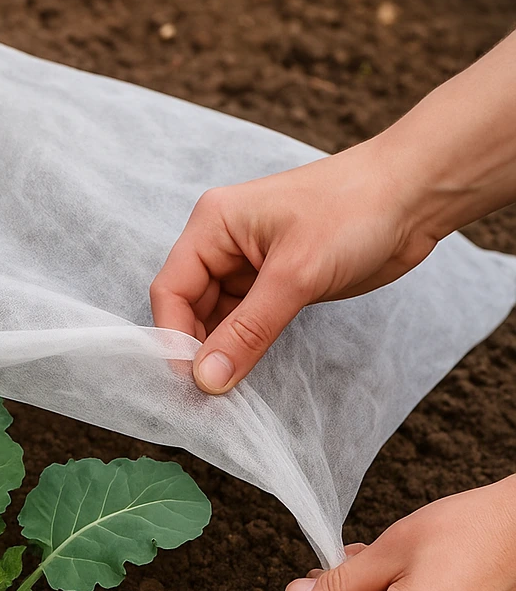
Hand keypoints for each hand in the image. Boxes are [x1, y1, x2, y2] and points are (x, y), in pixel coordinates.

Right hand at [150, 140, 438, 393]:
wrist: (417, 195)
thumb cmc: (355, 212)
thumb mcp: (296, 275)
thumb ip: (247, 331)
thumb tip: (206, 380)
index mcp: (213, 225)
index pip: (172, 290)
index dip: (174, 337)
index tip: (189, 381)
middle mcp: (222, 243)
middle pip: (189, 307)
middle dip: (196, 348)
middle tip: (207, 394)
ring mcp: (247, 264)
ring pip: (216, 318)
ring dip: (220, 351)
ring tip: (225, 390)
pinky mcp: (274, 282)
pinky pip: (245, 321)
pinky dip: (243, 346)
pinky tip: (244, 371)